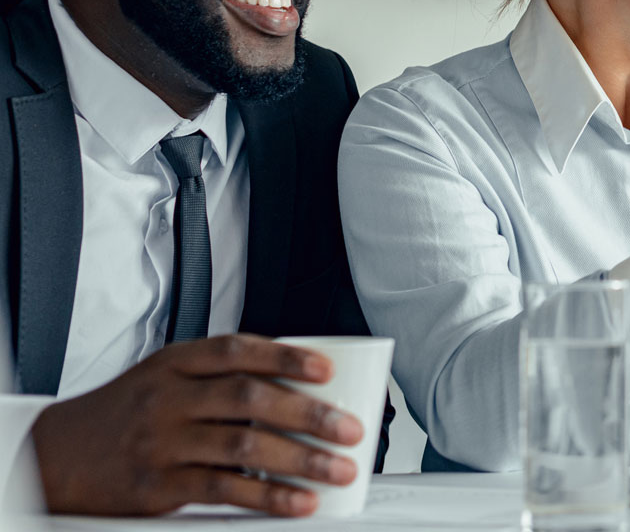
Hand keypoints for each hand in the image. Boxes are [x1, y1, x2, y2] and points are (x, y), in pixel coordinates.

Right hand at [30, 334, 363, 516]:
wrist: (56, 456)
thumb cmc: (127, 413)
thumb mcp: (163, 377)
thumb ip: (219, 377)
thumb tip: (298, 390)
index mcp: (175, 363)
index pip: (237, 350)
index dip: (286, 357)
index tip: (328, 369)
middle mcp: (168, 398)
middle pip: (250, 398)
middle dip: (310, 414)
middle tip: (352, 428)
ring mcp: (161, 442)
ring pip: (243, 445)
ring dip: (301, 460)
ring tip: (339, 470)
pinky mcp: (157, 487)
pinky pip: (223, 490)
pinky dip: (268, 497)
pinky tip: (298, 502)